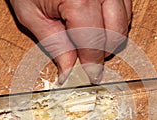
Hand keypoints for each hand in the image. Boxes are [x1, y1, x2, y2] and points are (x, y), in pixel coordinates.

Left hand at [10, 0, 131, 83]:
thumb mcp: (31, 14)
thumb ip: (54, 44)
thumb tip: (70, 70)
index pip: (94, 43)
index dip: (92, 64)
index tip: (90, 76)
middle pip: (116, 34)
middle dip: (102, 51)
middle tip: (86, 58)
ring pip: (125, 21)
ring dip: (109, 36)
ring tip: (87, 36)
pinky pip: (125, 7)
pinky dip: (113, 20)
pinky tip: (96, 22)